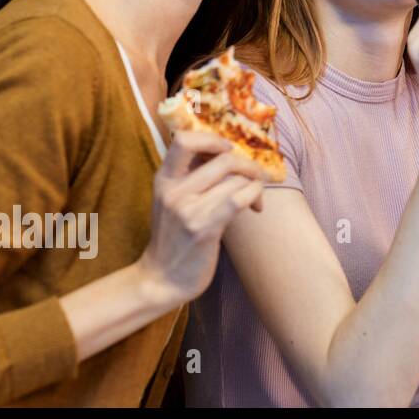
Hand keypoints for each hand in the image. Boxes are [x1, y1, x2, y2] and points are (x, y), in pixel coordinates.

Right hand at [137, 130, 274, 303]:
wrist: (161, 280)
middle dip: (249, 165)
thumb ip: (192, 177)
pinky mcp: (204, 227)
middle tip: (256, 177)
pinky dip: (255, 196)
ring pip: (237, 178)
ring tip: (255, 199)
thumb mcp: (173, 201)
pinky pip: (239, 198)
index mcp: (164, 179)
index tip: (228, 151)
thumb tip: (229, 153)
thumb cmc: (175, 238)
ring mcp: (187, 209)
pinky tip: (255, 208)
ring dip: (256, 184)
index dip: (213, 139)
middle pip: (224, 158)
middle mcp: (173, 190)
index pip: (184, 139)